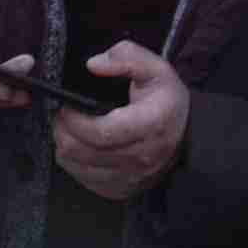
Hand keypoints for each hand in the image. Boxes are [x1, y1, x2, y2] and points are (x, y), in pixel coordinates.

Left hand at [52, 42, 190, 200]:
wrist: (186, 133)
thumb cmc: (166, 100)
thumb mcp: (155, 68)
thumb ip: (126, 57)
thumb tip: (93, 64)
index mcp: (149, 125)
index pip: (101, 132)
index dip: (75, 120)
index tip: (66, 107)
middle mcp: (140, 158)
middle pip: (83, 151)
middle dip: (63, 130)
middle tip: (60, 114)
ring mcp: (130, 178)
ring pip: (78, 167)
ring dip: (65, 146)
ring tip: (68, 128)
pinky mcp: (120, 189)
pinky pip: (83, 179)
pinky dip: (74, 162)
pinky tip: (80, 146)